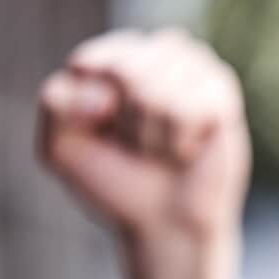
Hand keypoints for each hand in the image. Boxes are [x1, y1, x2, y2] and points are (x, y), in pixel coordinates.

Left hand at [39, 28, 249, 242]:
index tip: (104, 135)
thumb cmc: (118, 182)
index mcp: (114, 57)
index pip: (90, 62)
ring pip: (159, 92)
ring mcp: (195, 69)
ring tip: (165, 148)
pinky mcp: (222, 95)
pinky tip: (189, 148)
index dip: (92, 109)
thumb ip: (56, 103)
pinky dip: (182, 140)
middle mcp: (156, 53)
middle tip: (141, 145)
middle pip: (126, 72)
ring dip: (157, 134)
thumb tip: (107, 96)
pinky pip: (190, 108)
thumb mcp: (60, 148)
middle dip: (128, 122)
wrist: (167, 225)